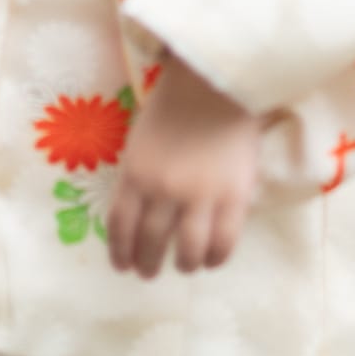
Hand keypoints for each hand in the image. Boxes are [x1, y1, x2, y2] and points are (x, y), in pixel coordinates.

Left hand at [105, 54, 261, 277]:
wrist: (216, 82)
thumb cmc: (174, 105)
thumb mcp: (141, 139)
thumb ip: (139, 177)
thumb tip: (138, 215)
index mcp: (135, 173)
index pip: (121, 226)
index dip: (120, 252)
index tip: (122, 267)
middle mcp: (163, 190)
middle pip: (151, 243)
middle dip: (147, 264)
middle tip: (149, 273)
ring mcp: (200, 196)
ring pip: (188, 252)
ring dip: (184, 264)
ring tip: (185, 265)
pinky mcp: (234, 198)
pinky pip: (224, 243)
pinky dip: (216, 258)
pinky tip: (212, 258)